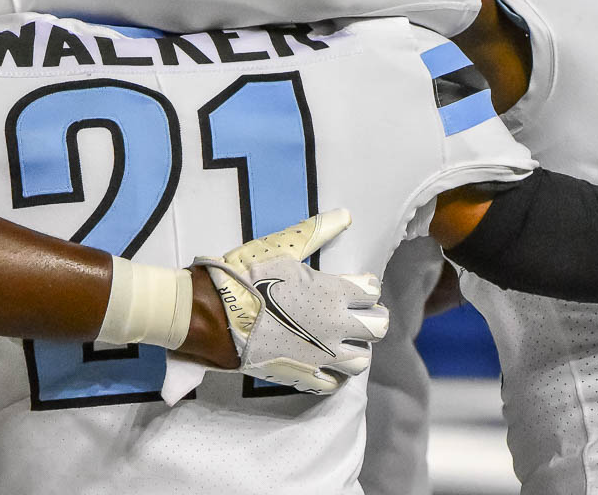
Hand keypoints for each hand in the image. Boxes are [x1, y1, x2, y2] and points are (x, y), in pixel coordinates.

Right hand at [194, 209, 388, 393]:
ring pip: (362, 360)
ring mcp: (322, 356)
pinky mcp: (305, 376)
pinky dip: (332, 373)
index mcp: (335, 293)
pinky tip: (322, 361)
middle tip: (355, 313)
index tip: (355, 285)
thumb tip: (345, 215)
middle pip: (379, 328)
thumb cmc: (249, 277)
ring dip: (356, 348)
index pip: (373, 292)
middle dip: (371, 318)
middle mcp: (336, 327)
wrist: (218, 315)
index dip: (365, 286)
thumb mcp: (283, 247)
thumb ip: (318, 232)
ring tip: (342, 340)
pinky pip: (333, 382)